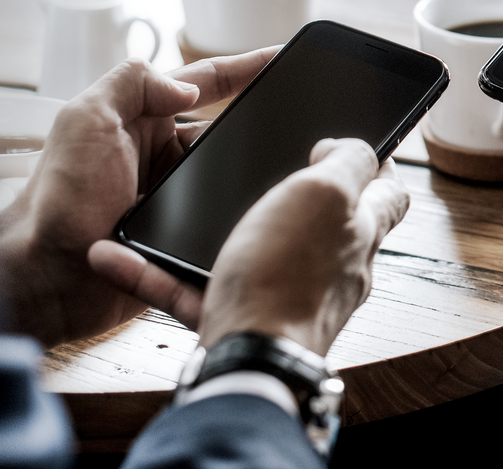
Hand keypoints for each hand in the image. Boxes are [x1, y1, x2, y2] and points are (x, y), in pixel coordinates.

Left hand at [0, 48, 277, 346]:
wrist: (46, 278)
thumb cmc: (56, 200)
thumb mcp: (86, 121)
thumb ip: (130, 85)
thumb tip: (186, 87)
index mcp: (140, 121)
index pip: (203, 84)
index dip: (244, 67)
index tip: (283, 55)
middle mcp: (159, 157)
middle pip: (224, 131)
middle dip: (259, 125)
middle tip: (303, 120)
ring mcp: (172, 199)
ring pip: (229, 179)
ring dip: (253, 176)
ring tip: (294, 170)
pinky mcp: (179, 241)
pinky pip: (221, 225)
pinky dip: (241, 219)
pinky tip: (267, 219)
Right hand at [88, 138, 409, 355]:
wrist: (248, 362)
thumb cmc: (290, 275)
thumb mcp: (327, 194)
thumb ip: (349, 163)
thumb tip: (348, 146)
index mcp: (358, 231)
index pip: (389, 193)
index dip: (376, 163)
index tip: (348, 141)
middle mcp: (330, 269)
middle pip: (317, 224)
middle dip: (287, 196)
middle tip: (256, 167)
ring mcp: (283, 297)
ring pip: (241, 253)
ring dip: (202, 230)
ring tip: (170, 210)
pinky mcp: (236, 321)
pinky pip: (190, 290)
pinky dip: (153, 273)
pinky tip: (114, 255)